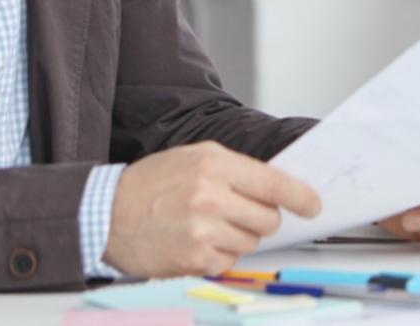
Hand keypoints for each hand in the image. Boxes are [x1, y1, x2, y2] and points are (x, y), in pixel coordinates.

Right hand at [103, 140, 320, 276]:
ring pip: (252, 242)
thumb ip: (236, 169)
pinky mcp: (194, 259)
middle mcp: (210, 196)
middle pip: (269, 218)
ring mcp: (202, 231)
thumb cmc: (151, 184)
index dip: (300, 196)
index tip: (313, 205)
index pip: (273, 183)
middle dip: (260, 218)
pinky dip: (219, 255)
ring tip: (206, 225)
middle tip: (236, 212)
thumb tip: (277, 186)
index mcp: (214, 165)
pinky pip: (230, 261)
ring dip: (237, 237)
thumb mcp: (194, 157)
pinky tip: (195, 241)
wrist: (105, 214)